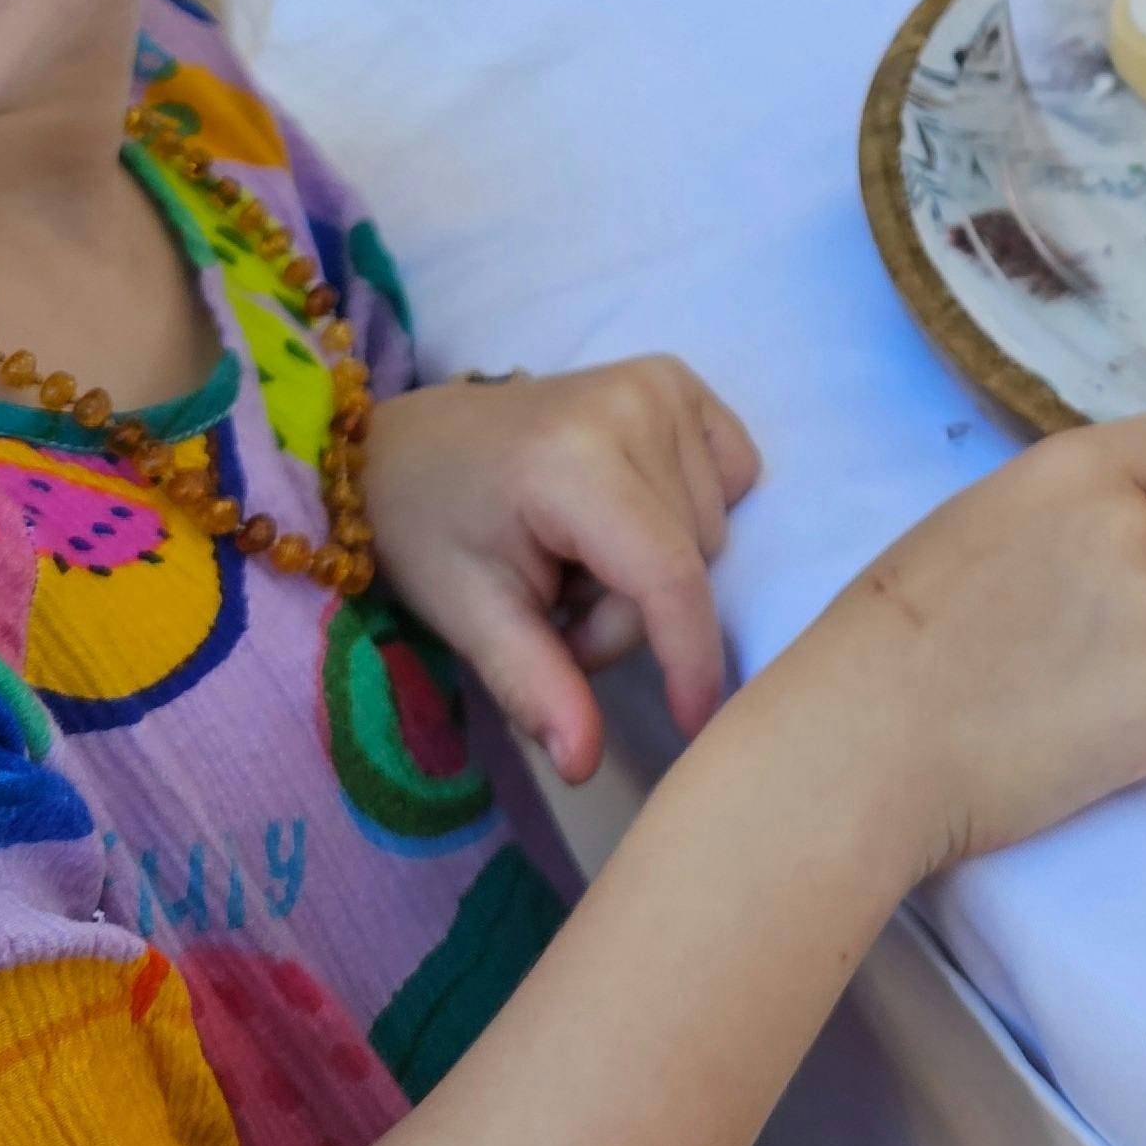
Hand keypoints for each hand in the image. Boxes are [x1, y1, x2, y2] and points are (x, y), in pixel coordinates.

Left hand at [363, 355, 761, 785]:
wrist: (414, 447)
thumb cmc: (433, 531)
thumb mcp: (469, 617)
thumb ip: (536, 686)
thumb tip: (583, 766)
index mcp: (572, 459)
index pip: (666, 574)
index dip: (688, 656)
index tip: (694, 722)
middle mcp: (632, 405)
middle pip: (687, 563)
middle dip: (630, 615)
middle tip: (557, 607)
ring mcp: (660, 383)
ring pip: (711, 532)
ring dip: (652, 574)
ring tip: (577, 560)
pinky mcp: (677, 379)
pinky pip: (732, 477)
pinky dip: (686, 517)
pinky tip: (624, 516)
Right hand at [748, 396, 1145, 883]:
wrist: (868, 742)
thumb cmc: (896, 637)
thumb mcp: (978, 525)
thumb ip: (1067, 515)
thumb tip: (1131, 535)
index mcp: (1079, 469)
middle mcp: (1139, 532)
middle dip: (1128, 595)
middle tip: (1029, 641)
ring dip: (1124, 665)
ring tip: (1028, 691)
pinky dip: (1127, 728)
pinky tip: (1056, 735)